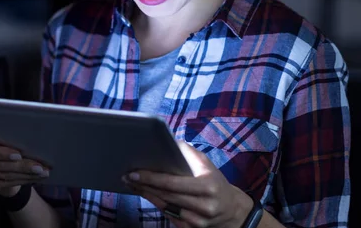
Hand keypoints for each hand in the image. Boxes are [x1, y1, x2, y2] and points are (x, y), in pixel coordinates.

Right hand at [0, 130, 49, 196]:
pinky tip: (32, 179)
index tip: (19, 154)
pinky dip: (19, 181)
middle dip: (21, 166)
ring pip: (1, 175)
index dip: (1, 153)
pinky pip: (0, 185)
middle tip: (39, 167)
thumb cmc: (3, 141)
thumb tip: (31, 139)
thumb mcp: (4, 135)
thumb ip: (9, 136)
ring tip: (41, 172)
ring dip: (24, 175)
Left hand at [123, 141, 252, 227]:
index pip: (173, 183)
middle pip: (166, 196)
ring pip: (165, 207)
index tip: (134, 172)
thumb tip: (165, 140)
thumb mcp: (206, 164)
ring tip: (133, 184)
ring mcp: (198, 221)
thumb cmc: (215, 182)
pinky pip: (169, 216)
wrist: (233, 210)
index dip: (151, 178)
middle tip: (127, 177)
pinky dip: (156, 204)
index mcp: (207, 187)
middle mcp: (204, 206)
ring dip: (147, 195)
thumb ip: (187, 152)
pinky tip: (146, 195)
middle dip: (144, 185)